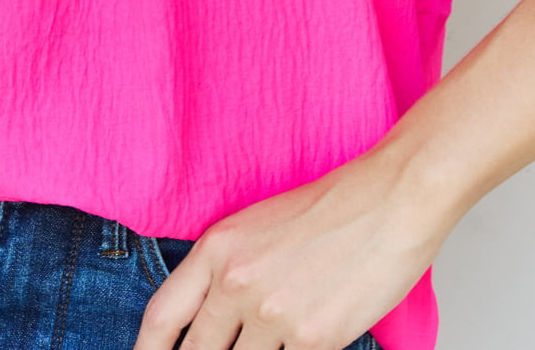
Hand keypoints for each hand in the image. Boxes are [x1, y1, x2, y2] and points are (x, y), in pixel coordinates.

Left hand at [130, 146, 453, 349]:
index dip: (146, 349)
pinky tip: (296, 344)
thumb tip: (211, 319)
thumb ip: (226, 271)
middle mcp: (237, 282)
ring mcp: (273, 315)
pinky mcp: (313, 338)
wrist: (388, 201)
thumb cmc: (329, 209)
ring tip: (268, 341)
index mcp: (218, 248)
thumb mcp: (258, 227)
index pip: (163, 314)